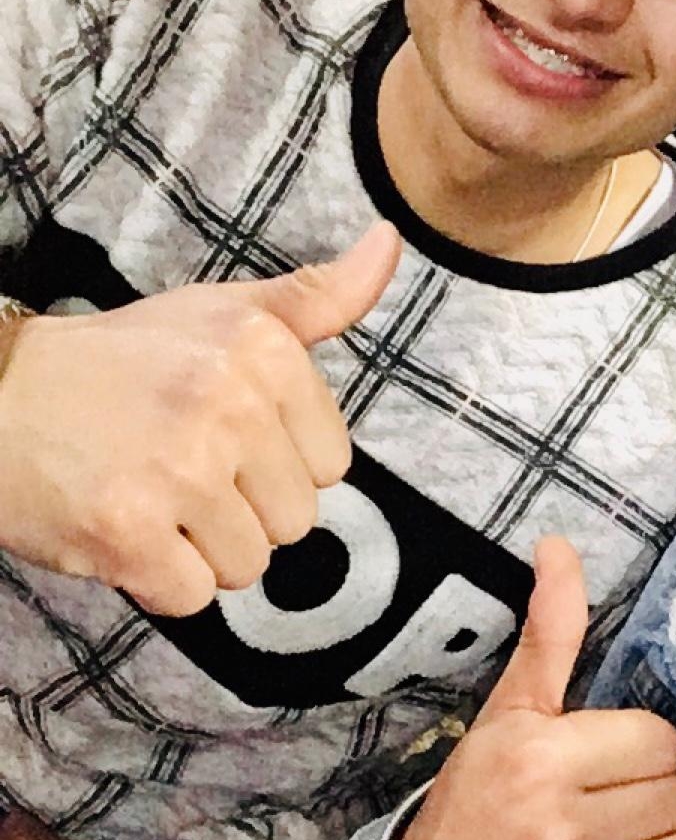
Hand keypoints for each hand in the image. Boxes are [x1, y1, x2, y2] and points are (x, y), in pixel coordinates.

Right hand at [0, 223, 401, 616]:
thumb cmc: (119, 362)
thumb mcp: (222, 313)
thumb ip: (316, 297)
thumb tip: (392, 242)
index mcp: (264, 349)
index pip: (331, 463)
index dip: (276, 463)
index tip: (221, 434)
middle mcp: (229, 403)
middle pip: (295, 521)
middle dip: (241, 510)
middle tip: (175, 467)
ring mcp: (178, 470)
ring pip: (248, 564)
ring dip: (199, 550)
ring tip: (148, 495)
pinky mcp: (127, 531)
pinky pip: (191, 598)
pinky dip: (156, 581)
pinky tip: (122, 529)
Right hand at [385, 537, 675, 839]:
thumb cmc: (473, 809)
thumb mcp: (506, 717)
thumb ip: (549, 634)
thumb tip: (561, 546)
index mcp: (540, 760)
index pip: (662, 740)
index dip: (646, 752)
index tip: (614, 767)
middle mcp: (558, 832)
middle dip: (663, 803)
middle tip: (622, 815)